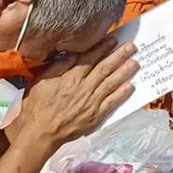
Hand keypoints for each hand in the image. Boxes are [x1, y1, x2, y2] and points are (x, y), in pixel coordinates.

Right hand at [19, 39, 137, 148]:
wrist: (40, 132)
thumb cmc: (37, 106)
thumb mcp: (41, 80)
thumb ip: (58, 66)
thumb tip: (72, 54)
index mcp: (70, 78)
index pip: (90, 58)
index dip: (102, 48)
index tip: (113, 39)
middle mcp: (83, 88)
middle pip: (104, 68)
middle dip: (119, 56)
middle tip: (131, 46)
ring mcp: (91, 102)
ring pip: (111, 83)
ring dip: (124, 72)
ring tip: (135, 63)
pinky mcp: (95, 116)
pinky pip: (111, 102)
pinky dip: (121, 94)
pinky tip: (131, 86)